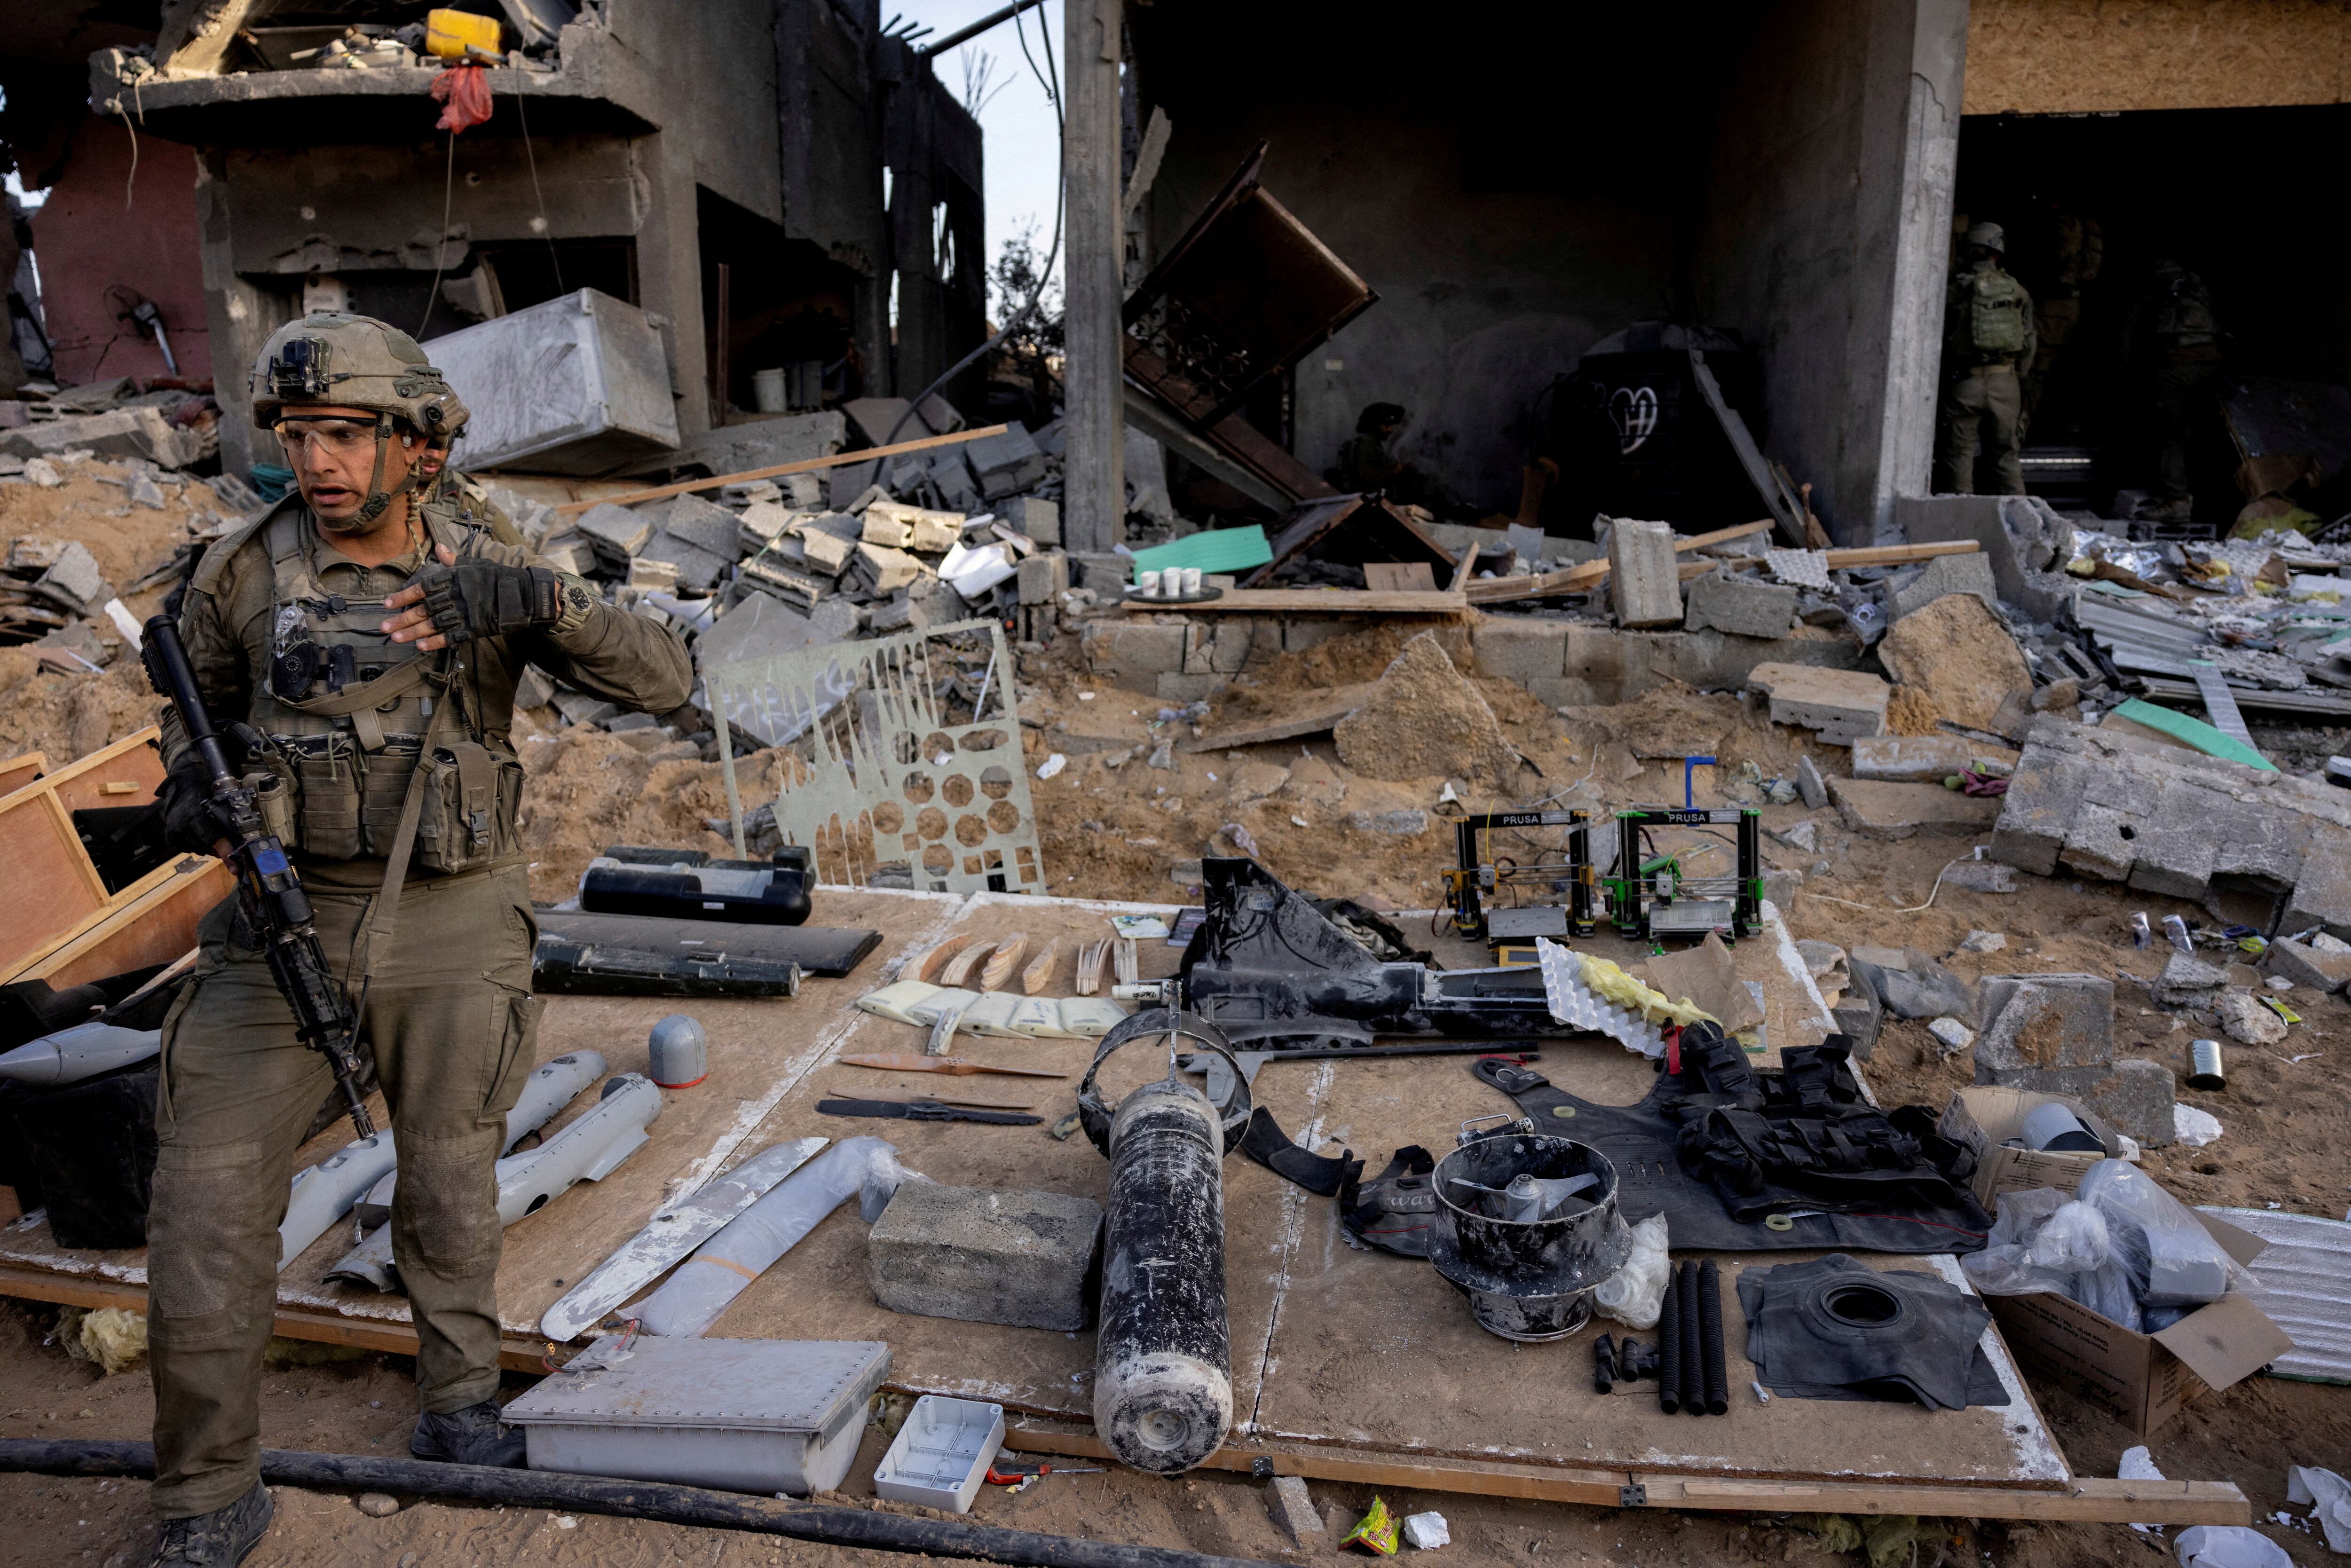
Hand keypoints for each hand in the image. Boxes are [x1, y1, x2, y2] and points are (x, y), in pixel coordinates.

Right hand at [158, 760, 239, 857]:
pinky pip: (189, 848)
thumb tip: (242, 840)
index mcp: (195, 816)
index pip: (214, 839)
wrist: (183, 782)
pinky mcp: (170, 836)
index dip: (227, 853)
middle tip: (230, 846)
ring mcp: (174, 831)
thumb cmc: (206, 789)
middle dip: (220, 849)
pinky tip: (203, 835)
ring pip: (199, 849)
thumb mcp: (220, 802)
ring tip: (216, 836)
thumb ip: (228, 821)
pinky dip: (199, 844)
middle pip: (207, 847)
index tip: (236, 867)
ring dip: (210, 847)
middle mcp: (182, 825)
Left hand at [384, 544, 560, 648]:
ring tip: (396, 638)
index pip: (423, 587)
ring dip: (413, 632)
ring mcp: (465, 613)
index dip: (404, 596)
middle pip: (424, 609)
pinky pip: (451, 636)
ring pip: (434, 624)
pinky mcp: (475, 628)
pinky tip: (420, 646)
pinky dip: (435, 642)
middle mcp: (456, 595)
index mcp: (454, 578)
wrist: (525, 594)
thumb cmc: (498, 577)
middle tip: (384, 627)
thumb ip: (454, 560)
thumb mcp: (476, 563)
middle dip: (403, 618)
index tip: (387, 603)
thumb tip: (439, 549)